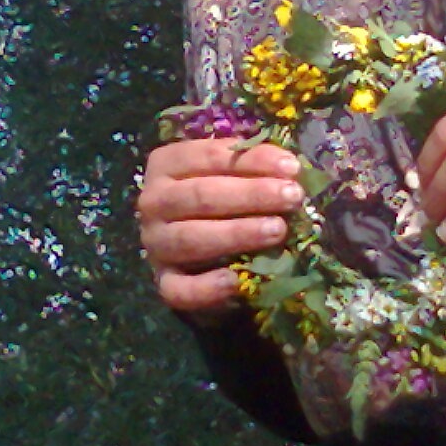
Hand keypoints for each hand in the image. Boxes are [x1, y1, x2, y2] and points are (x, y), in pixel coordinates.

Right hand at [136, 136, 304, 318]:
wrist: (200, 253)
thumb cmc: (223, 201)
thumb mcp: (233, 174)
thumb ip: (252, 167)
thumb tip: (290, 168)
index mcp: (167, 165)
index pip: (207, 156)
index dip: (252, 161)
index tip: (291, 168)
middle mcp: (154, 203)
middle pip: (200, 195)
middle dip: (251, 195)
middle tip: (292, 197)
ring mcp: (155, 244)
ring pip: (190, 239)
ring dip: (237, 234)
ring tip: (277, 231)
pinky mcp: (164, 282)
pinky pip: (178, 289)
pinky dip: (205, 287)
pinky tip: (234, 281)